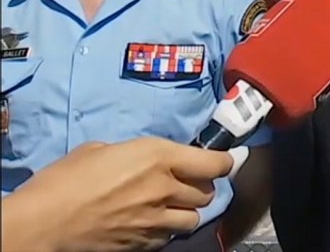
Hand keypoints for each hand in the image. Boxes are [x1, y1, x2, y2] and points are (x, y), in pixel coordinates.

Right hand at [2, 137, 233, 251]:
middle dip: (199, 187)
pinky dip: (165, 230)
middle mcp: (166, 188)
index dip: (223, 162)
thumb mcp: (102, 150)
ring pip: (193, 218)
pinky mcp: (145, 243)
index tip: (221, 162)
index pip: (216, 163)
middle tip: (182, 184)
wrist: (44, 221)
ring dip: (185, 211)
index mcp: (159, 157)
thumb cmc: (66, 179)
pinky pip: (169, 237)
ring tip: (167, 207)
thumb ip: (134, 152)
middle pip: (207, 192)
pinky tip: (148, 223)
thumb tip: (145, 158)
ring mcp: (157, 219)